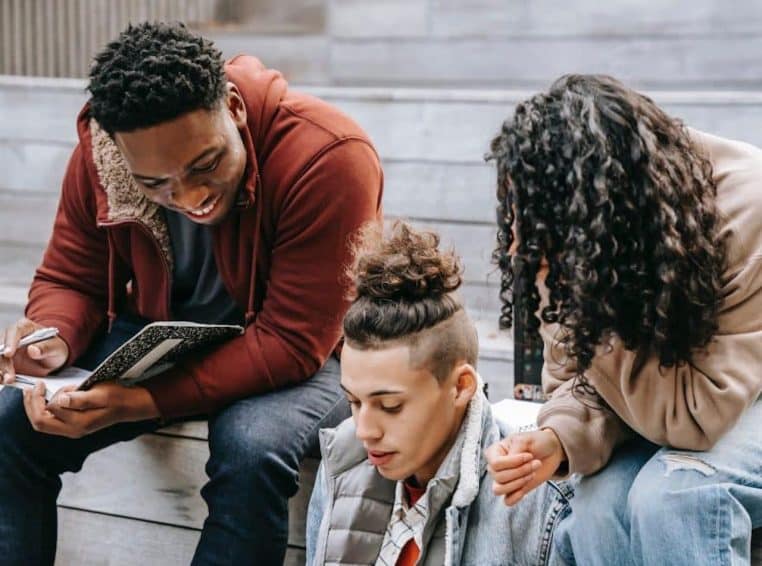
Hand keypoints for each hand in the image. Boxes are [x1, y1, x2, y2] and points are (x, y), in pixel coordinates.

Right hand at [1, 318, 68, 382]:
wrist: (53, 357)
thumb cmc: (54, 347)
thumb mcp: (55, 347)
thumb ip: (46, 348)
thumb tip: (33, 350)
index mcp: (25, 327)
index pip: (14, 331)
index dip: (10, 342)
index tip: (9, 354)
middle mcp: (12, 337)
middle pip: (1, 346)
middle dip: (3, 362)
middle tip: (9, 374)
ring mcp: (6, 349)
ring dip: (1, 369)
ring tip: (8, 379)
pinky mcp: (4, 360)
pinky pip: (0, 366)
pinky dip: (1, 374)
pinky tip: (4, 380)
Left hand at [23, 381, 159, 437]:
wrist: (129, 405)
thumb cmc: (116, 396)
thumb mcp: (100, 394)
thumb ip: (80, 399)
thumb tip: (59, 400)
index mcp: (78, 423)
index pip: (49, 413)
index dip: (42, 398)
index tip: (43, 383)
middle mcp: (72, 430)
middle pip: (40, 423)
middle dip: (31, 406)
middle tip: (30, 389)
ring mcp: (71, 430)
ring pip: (42, 423)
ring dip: (35, 408)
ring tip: (36, 391)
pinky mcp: (72, 426)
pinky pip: (50, 421)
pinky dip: (42, 409)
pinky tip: (45, 398)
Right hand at [485, 428, 565, 505]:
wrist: (550, 451)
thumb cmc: (536, 442)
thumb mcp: (525, 440)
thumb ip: (515, 452)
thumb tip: (509, 466)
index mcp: (494, 451)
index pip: (495, 463)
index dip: (513, 462)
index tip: (529, 455)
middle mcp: (495, 467)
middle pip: (499, 477)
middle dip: (521, 471)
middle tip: (535, 463)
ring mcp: (504, 479)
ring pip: (500, 489)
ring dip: (519, 483)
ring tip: (532, 473)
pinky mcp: (514, 490)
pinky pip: (507, 501)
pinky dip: (516, 497)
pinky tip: (525, 489)